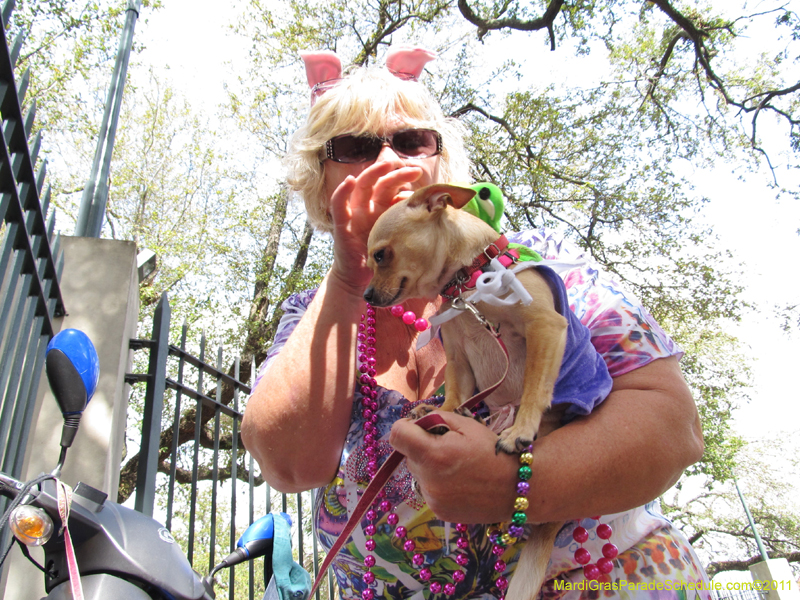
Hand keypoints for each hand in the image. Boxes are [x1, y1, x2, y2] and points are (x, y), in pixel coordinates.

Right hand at [328, 161, 423, 294]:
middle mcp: (369, 208)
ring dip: (374, 173)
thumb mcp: (398, 241)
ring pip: (362, 186)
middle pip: (382, 184)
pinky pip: (338, 204)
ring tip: (387, 164)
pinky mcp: (342, 224)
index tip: (421, 179)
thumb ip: (409, 228)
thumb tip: (431, 215)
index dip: (405, 181)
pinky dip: (342, 191)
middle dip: (398, 174)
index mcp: (383, 210)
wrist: (359, 280)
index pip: (394, 189)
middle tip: (415, 171)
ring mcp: (355, 214)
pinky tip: (350, 180)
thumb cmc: (380, 261)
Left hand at [389, 410, 519, 523]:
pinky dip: (438, 483)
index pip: (397, 435)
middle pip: (409, 455)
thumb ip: (434, 419)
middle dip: (423, 447)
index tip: (421, 427)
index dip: (406, 427)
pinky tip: (460, 482)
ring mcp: (432, 499)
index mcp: (433, 455)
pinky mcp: (439, 512)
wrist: (516, 488)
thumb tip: (413, 421)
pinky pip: (428, 490)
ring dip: (430, 466)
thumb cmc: (492, 451)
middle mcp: (428, 480)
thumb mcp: (466, 425)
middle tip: (450, 446)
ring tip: (458, 466)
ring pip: (418, 473)